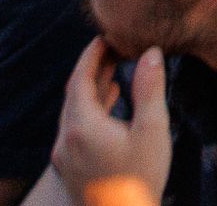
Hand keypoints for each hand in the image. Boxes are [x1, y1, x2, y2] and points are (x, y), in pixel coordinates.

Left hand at [54, 38, 171, 205]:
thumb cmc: (140, 179)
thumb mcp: (152, 130)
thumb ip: (149, 89)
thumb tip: (150, 53)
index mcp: (81, 126)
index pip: (79, 79)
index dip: (91, 55)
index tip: (105, 37)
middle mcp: (64, 139)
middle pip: (73, 94)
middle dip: (91, 70)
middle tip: (112, 50)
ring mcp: (63, 156)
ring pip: (73, 113)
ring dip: (91, 91)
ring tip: (114, 73)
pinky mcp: (69, 168)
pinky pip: (74, 129)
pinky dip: (90, 111)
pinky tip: (108, 106)